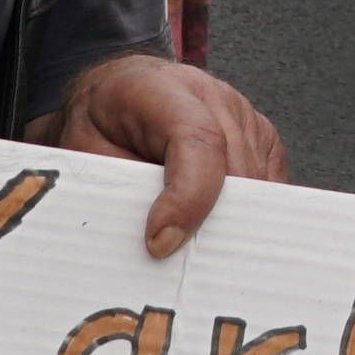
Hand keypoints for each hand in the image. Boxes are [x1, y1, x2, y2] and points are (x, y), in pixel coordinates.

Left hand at [44, 52, 285, 254]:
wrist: (116, 93)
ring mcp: (241, 112)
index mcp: (159, 90)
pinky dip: (247, 212)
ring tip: (196, 245)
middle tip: (183, 263)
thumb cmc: (100, 124)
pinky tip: (216, 222)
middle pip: (235, 170)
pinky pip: (269, 184)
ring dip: (232, 221)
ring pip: (258, 183)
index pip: (197, 140)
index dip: (188, 198)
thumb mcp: (85, 153)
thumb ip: (116, 189)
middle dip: (214, 224)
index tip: (161, 242)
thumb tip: (150, 242)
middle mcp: (209, 95)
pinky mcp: (260, 134)